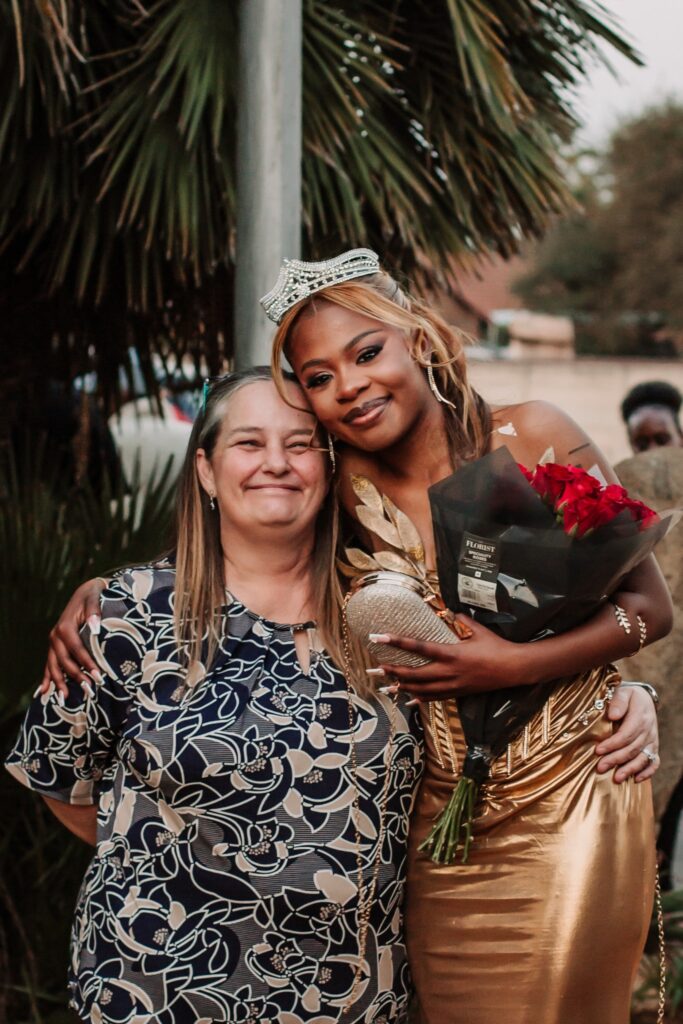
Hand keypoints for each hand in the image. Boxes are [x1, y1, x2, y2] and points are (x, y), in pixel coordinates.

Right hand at [36, 578, 106, 699]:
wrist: (86, 591)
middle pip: (64, 661)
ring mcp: (53, 641)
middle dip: (76, 677)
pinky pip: (50, 663)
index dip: (87, 664)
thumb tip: (95, 626)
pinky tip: (45, 691)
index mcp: (65, 626)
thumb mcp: (95, 597)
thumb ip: (94, 611)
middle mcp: (56, 635)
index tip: (98, 677)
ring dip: (59, 682)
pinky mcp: (55, 645)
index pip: (77, 650)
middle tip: (90, 691)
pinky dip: (47, 677)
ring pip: (54, 665)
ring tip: (65, 698)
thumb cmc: (93, 595)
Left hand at [372, 616, 523, 699]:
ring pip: (420, 689)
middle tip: (374, 669)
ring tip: (384, 686)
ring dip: (401, 687)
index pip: (418, 647)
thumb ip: (462, 620)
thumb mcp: (478, 630)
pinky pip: (433, 698)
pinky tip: (407, 699)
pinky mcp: (457, 693)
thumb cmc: (496, 647)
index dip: (397, 642)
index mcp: (451, 653)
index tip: (379, 638)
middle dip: (392, 672)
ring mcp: (452, 685)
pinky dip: (418, 698)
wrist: (513, 669)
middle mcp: (448, 672)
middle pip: (413, 674)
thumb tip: (450, 610)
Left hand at [595, 685, 658, 783]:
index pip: (626, 734)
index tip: (598, 750)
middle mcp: (649, 730)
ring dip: (630, 769)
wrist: (644, 699)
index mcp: (640, 717)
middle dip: (616, 759)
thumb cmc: (628, 697)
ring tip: (616, 778)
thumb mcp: (623, 692)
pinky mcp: (654, 747)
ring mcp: (652, 740)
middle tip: (600, 768)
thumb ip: (618, 702)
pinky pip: (654, 762)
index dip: (612, 744)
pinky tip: (636, 779)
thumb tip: (612, 715)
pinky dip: (647, 772)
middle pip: (632, 749)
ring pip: (643, 758)